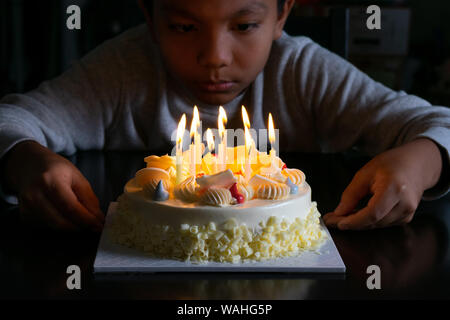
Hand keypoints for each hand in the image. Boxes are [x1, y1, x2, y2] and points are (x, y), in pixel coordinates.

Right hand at [1, 141, 103, 231]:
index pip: (71, 207)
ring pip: (54, 227)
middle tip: (93, 226)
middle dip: (80, 227)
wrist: (30, 165)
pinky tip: (64, 215)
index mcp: (50, 181)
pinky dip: (59, 225)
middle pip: (61, 222)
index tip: (99, 225)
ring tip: (80, 219)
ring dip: (71, 227)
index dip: (87, 220)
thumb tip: (98, 218)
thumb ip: (89, 198)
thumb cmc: (55, 169)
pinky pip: (47, 227)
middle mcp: (34, 194)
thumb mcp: (77, 176)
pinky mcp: (24, 215)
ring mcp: (26, 206)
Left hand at [324, 139, 442, 229]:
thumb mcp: (365, 174)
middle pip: (374, 221)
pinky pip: (382, 224)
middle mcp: (405, 204)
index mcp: (395, 189)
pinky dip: (368, 222)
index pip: (373, 213)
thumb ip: (351, 195)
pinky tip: (355, 216)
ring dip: (358, 224)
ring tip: (339, 217)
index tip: (336, 222)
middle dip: (351, 223)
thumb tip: (339, 213)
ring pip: (377, 225)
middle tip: (330, 220)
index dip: (354, 221)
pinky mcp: (406, 217)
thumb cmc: (389, 165)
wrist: (416, 165)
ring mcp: (408, 213)